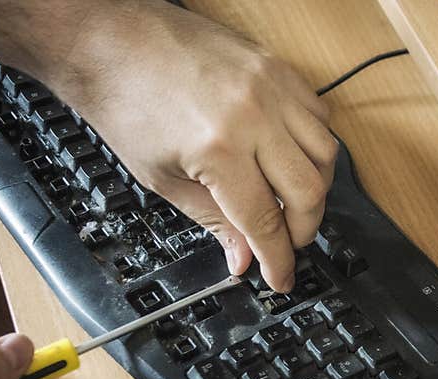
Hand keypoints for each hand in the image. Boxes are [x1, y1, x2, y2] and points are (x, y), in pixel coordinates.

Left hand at [57, 2, 337, 290]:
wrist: (111, 41)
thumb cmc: (125, 103)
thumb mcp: (161, 178)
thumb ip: (212, 220)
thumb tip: (242, 258)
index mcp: (218, 150)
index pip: (265, 220)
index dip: (278, 258)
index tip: (281, 277)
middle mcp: (254, 116)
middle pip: (309, 191)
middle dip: (303, 229)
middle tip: (286, 242)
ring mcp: (271, 87)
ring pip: (326, 153)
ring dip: (316, 188)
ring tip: (293, 202)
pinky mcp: (277, 67)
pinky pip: (320, 114)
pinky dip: (314, 145)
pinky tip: (293, 157)